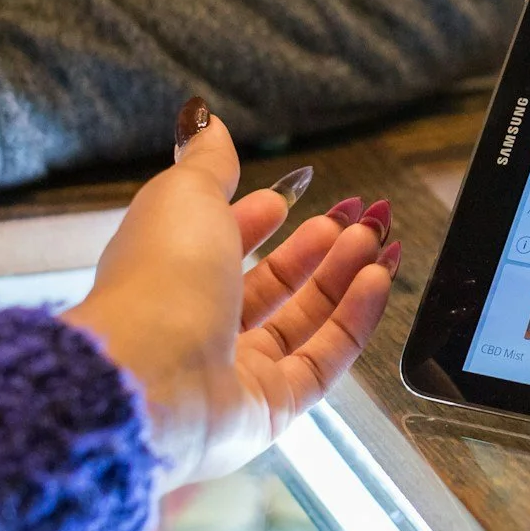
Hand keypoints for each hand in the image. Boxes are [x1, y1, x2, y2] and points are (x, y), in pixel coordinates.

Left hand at [62, 101, 396, 490]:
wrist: (150, 377)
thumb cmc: (158, 280)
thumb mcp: (184, 197)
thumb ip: (207, 163)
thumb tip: (204, 120)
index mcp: (169, 275)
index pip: (221, 246)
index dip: (259, 220)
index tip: (295, 198)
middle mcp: (200, 326)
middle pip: (272, 286)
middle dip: (320, 247)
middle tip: (361, 217)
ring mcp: (235, 372)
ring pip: (304, 321)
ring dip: (345, 276)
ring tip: (380, 239)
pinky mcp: (271, 410)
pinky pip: (323, 361)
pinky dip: (355, 318)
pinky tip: (378, 279)